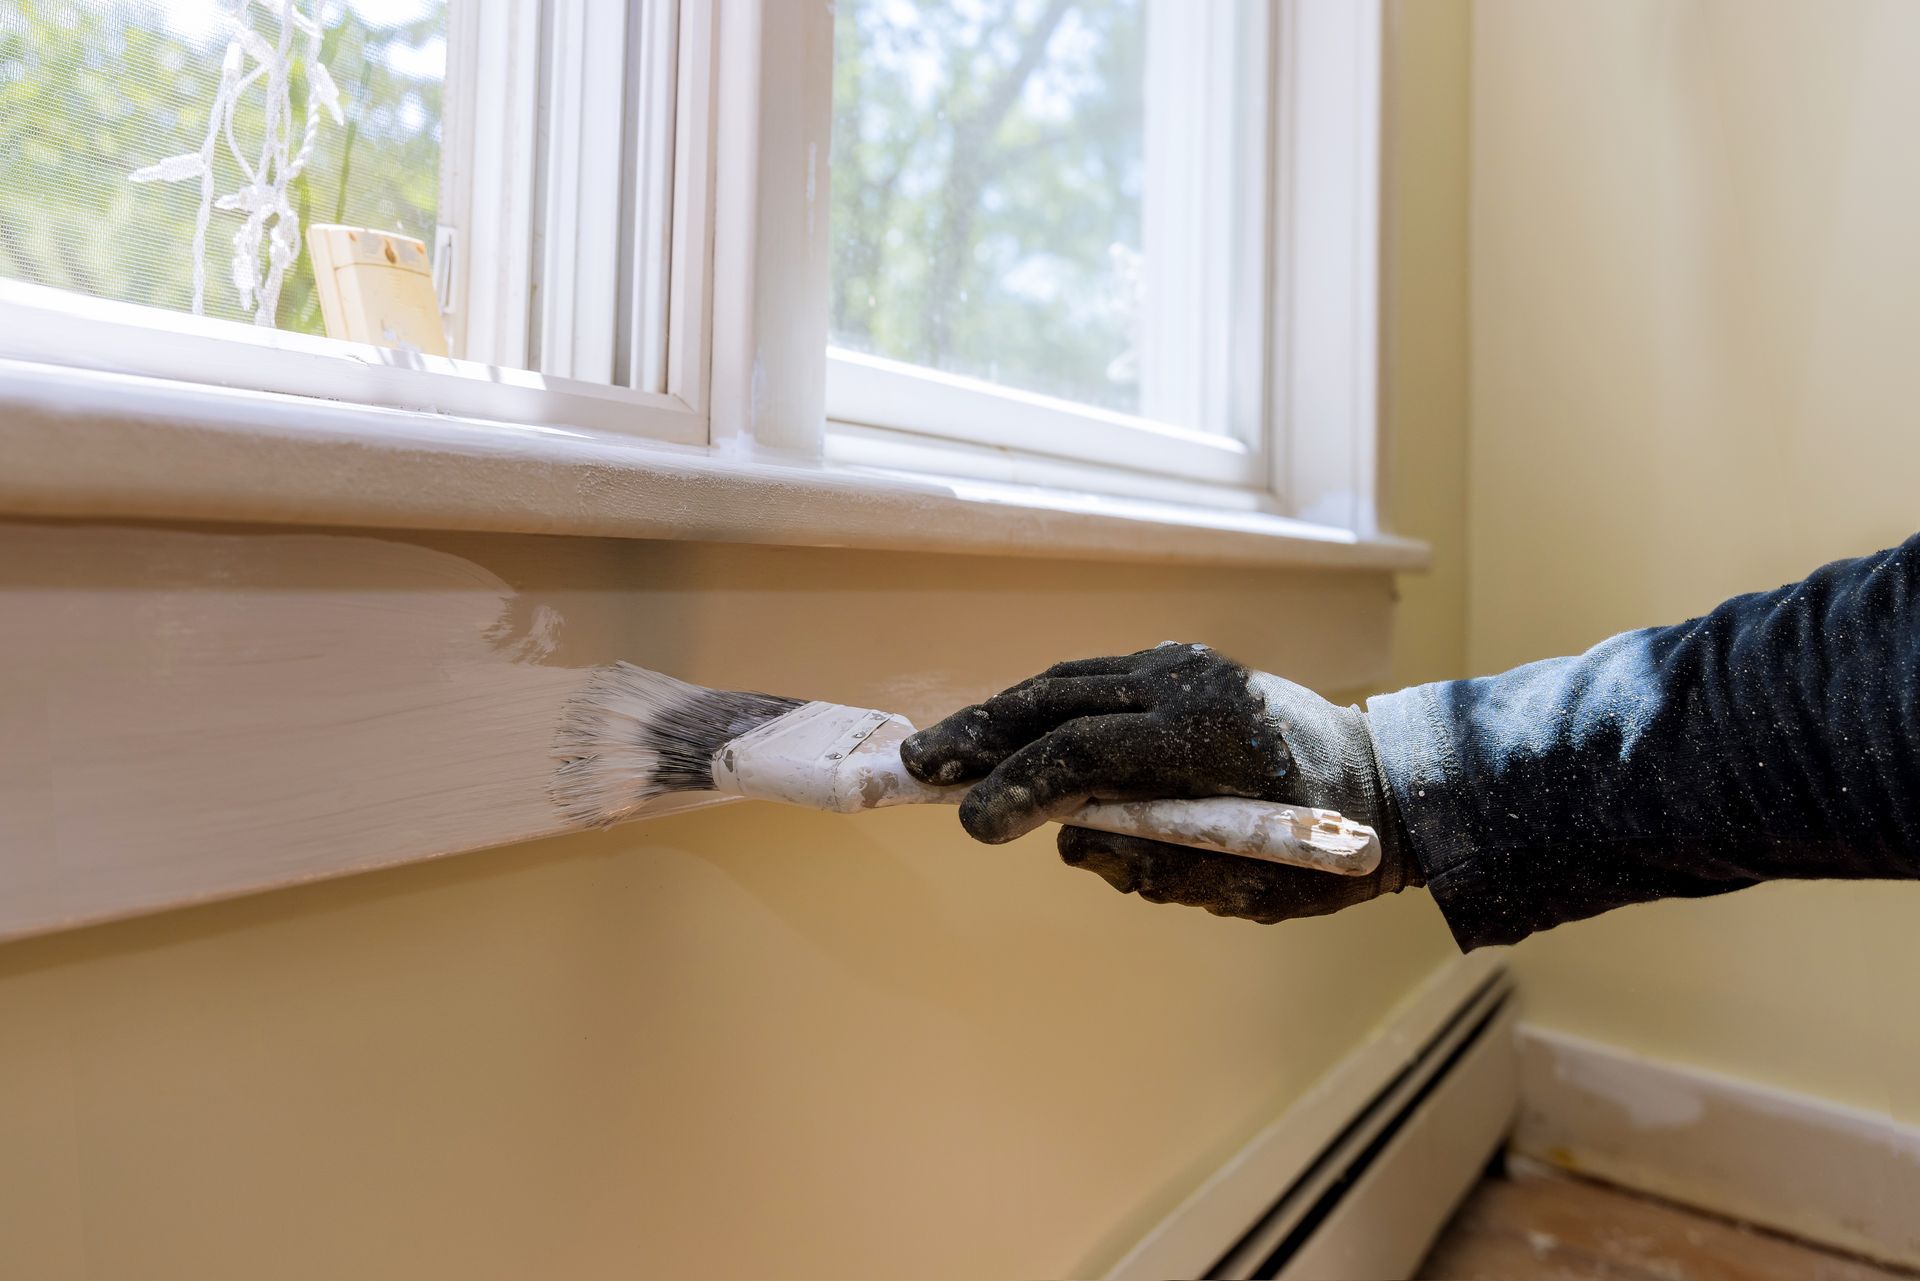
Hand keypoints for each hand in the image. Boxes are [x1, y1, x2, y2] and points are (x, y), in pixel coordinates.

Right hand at [900, 643, 1420, 922]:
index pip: (1083, 751)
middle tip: (917, 763)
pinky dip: (1042, 704)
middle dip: (983, 733)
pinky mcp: (1182, 664)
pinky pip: (1094, 679)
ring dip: (1001, 713)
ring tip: (943, 748)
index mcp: (1208, 738)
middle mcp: (1190, 683)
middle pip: (1059, 698)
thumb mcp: (1245, 884)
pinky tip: (1006, 731)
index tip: (971, 824)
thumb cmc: (1321, 853)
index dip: (1016, 786)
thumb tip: (1071, 839)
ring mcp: (1185, 664)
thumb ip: (1153, 866)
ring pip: (1068, 680)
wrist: (1388, 782)